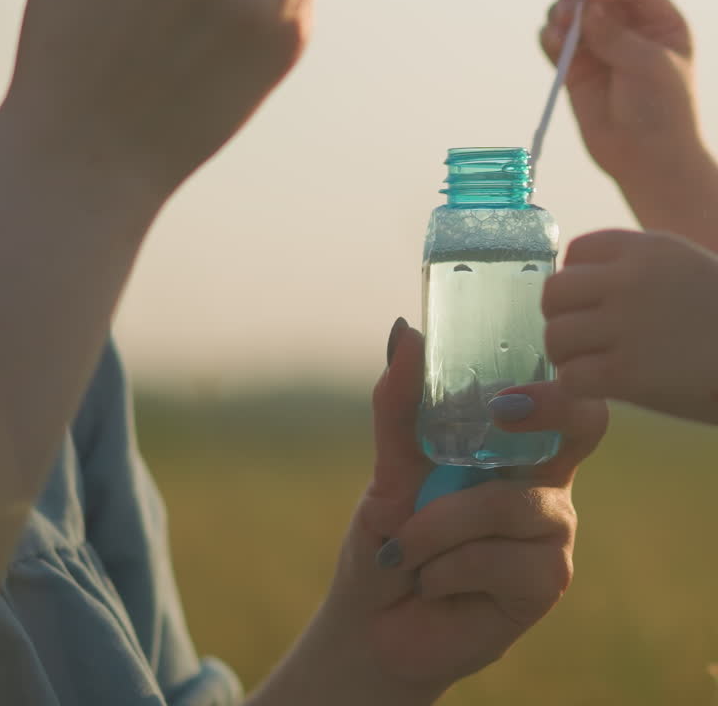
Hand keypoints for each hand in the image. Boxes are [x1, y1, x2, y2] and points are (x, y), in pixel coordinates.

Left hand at [313, 322, 605, 702]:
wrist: (373, 623)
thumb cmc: (390, 537)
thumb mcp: (391, 466)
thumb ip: (400, 404)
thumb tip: (407, 331)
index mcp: (519, 444)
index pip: (563, 393)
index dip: (556, 379)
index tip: (506, 389)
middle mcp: (546, 481)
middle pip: (582, 426)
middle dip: (548, 410)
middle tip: (500, 411)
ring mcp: (552, 532)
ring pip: (504, 501)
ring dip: (435, 525)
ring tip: (404, 549)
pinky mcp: (545, 582)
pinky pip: (495, 557)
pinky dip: (444, 566)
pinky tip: (432, 582)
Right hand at [541, 0, 703, 190]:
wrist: (647, 160)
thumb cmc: (661, 110)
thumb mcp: (647, 64)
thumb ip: (613, 34)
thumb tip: (583, 8)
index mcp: (660, 24)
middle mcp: (630, 31)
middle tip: (567, 6)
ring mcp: (601, 51)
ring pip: (573, 18)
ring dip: (561, 15)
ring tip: (559, 27)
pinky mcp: (577, 71)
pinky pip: (557, 45)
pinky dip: (550, 38)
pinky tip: (551, 40)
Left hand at [541, 229, 717, 424]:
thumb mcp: (684, 267)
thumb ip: (636, 266)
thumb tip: (579, 281)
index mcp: (646, 248)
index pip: (575, 253)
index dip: (577, 281)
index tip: (594, 304)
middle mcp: (630, 280)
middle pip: (555, 293)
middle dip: (561, 317)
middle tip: (582, 339)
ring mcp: (626, 326)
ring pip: (556, 335)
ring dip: (566, 355)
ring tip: (591, 365)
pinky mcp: (628, 374)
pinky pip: (572, 376)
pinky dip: (579, 386)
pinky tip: (602, 388)